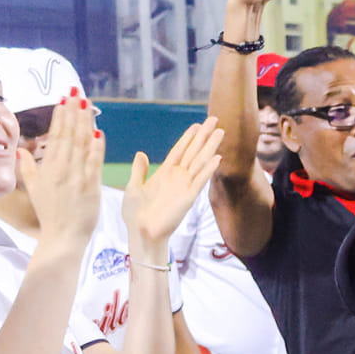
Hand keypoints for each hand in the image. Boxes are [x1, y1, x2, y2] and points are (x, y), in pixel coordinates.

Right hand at [15, 94, 102, 255]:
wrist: (63, 237)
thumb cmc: (49, 214)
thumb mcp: (34, 189)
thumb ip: (28, 168)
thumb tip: (20, 150)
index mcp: (48, 169)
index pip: (55, 137)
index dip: (60, 117)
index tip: (63, 101)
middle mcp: (62, 170)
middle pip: (69, 136)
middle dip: (72, 112)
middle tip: (75, 93)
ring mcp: (78, 178)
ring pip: (82, 145)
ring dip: (85, 123)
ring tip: (87, 104)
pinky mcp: (92, 187)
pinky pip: (94, 163)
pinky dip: (97, 147)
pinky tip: (99, 131)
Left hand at [124, 118, 224, 252]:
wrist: (141, 233)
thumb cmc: (135, 214)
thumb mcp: (134, 187)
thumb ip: (140, 170)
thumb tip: (141, 153)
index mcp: (164, 173)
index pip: (179, 150)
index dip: (188, 137)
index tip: (197, 124)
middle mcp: (177, 177)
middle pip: (193, 151)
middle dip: (204, 135)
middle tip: (215, 120)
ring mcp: (184, 186)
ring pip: (200, 161)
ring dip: (210, 147)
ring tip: (220, 132)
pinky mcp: (188, 198)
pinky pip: (200, 180)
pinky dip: (208, 169)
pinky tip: (217, 158)